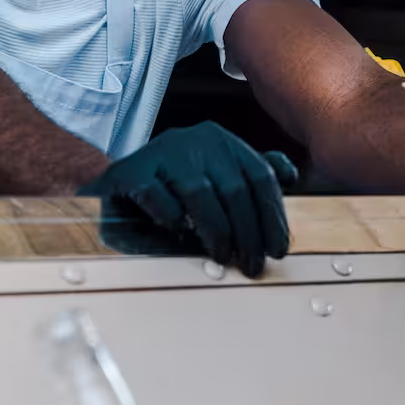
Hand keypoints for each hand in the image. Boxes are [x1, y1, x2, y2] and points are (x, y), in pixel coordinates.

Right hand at [81, 123, 296, 277]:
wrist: (115, 185)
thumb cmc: (172, 188)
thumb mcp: (215, 178)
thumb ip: (248, 177)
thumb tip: (289, 176)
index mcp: (221, 141)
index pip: (259, 176)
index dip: (273, 216)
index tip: (277, 249)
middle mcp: (194, 141)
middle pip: (234, 187)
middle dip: (248, 232)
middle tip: (251, 264)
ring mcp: (161, 152)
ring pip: (199, 192)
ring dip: (215, 230)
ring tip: (221, 256)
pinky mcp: (130, 171)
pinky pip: (155, 194)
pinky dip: (170, 216)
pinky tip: (178, 232)